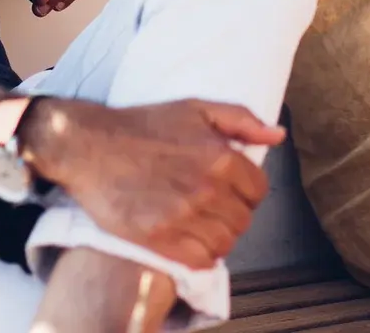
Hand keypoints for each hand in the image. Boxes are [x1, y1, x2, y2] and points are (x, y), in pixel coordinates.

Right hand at [19, 97, 283, 268]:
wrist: (91, 145)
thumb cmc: (144, 125)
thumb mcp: (195, 109)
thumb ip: (241, 120)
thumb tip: (278, 136)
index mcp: (221, 156)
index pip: (258, 190)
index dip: (244, 189)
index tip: (227, 186)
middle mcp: (207, 189)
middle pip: (243, 220)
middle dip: (231, 212)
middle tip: (208, 202)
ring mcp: (183, 216)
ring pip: (225, 243)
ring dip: (216, 234)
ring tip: (197, 219)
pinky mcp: (160, 238)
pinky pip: (201, 261)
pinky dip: (200, 254)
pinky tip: (186, 236)